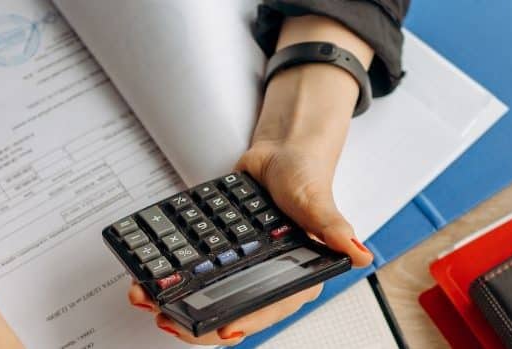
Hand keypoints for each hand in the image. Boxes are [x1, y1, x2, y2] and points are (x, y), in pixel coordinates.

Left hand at [127, 14, 375, 345]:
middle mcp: (270, 275)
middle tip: (170, 321)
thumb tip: (360, 253)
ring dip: (180, 303)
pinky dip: (176, 277)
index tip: (222, 330)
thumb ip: (334, 228)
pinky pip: (198, 270)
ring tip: (151, 303)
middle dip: (200, 321)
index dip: (247, 321)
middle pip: (234, 308)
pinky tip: (151, 279)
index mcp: (299, 273)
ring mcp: (244, 265)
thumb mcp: (317, 201)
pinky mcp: (224, 251)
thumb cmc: (305, 176)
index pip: (271, 306)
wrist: (279, 152)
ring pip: (211, 294)